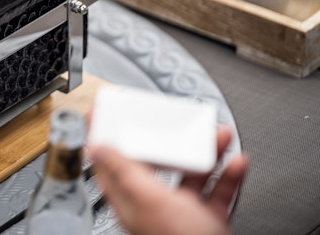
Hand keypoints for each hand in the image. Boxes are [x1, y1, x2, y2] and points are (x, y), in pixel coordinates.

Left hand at [89, 126, 247, 234]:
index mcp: (130, 201)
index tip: (102, 112)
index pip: (108, 162)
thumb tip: (97, 147)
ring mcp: (183, 213)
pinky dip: (228, 175)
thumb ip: (124, 170)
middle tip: (174, 117)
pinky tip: (235, 161)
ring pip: (191, 173)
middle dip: (168, 137)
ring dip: (205, 151)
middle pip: (155, 162)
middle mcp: (154, 205)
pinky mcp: (208, 220)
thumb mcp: (148, 199)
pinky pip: (218, 190)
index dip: (103, 136)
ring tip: (215, 133)